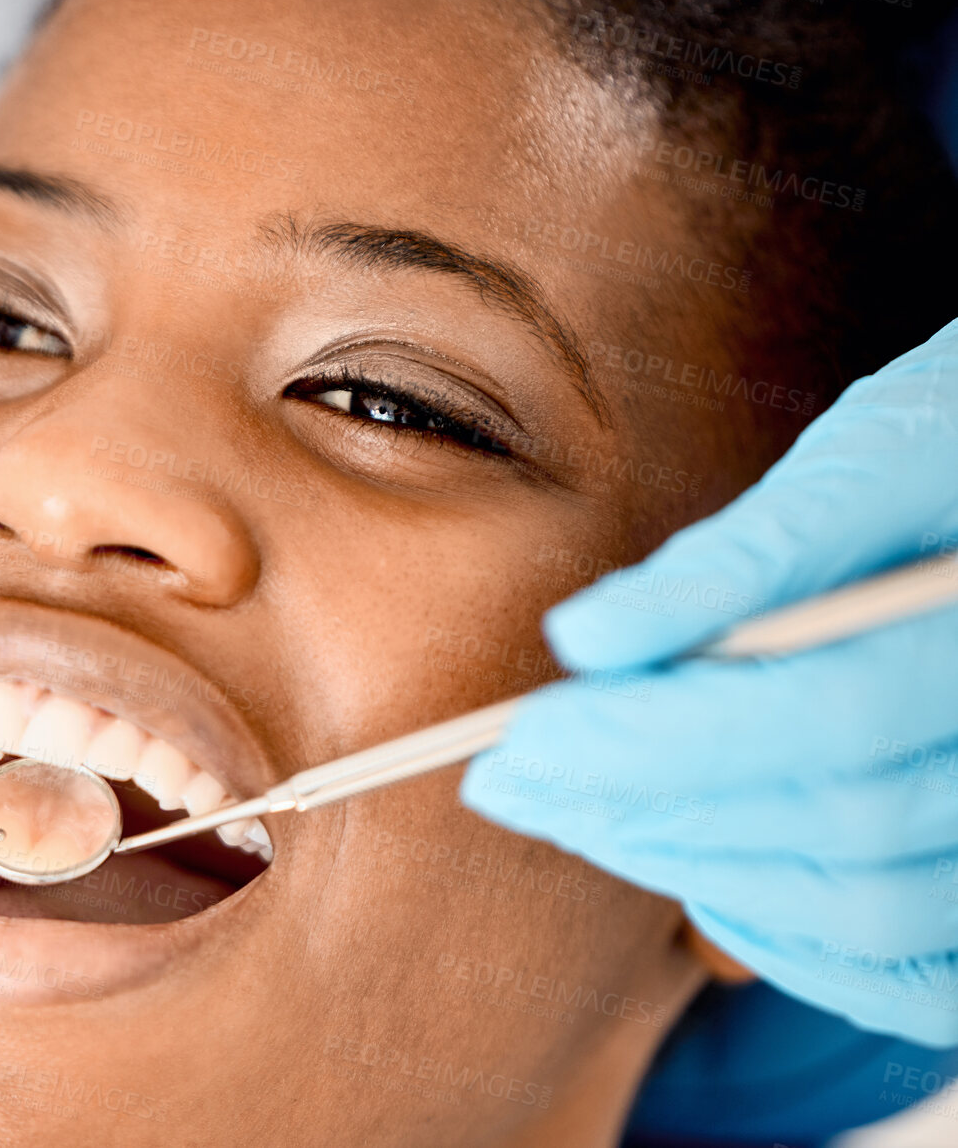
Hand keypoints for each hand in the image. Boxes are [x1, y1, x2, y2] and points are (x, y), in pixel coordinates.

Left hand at [462, 319, 957, 1046]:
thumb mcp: (874, 457)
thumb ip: (746, 554)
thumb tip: (589, 639)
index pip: (829, 715)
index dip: (658, 738)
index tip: (522, 736)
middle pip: (839, 827)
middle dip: (647, 809)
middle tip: (515, 782)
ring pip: (869, 911)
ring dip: (695, 868)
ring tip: (580, 810)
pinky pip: (907, 966)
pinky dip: (783, 933)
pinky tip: (695, 868)